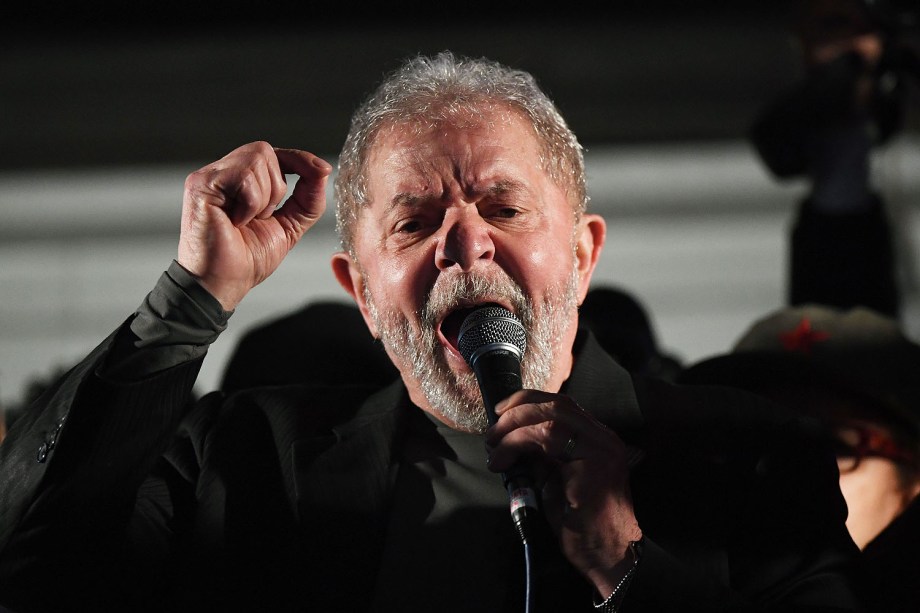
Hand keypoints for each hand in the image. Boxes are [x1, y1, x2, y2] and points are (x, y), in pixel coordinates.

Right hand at [177, 141, 331, 309]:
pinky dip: (251, 203)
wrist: (222, 284)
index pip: (272, 154)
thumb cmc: (246, 260)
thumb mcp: (289, 225)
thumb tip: (322, 168)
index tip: (322, 170)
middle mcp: (223, 173)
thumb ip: (308, 198)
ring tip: (246, 221)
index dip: (298, 159)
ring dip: (264, 198)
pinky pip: (245, 176)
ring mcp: (210, 176)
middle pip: (265, 150)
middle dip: (277, 187)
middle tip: (262, 217)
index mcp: (239, 182)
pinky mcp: (201, 184)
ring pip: (257, 159)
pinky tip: (235, 221)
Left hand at [486, 389, 642, 596]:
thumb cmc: (579, 524)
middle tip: (493, 431)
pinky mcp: (595, 462)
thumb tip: (509, 440)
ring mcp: (602, 448)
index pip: (562, 405)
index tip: (501, 411)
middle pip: (556, 404)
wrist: (605, 554)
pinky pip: (549, 438)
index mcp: (596, 439)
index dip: (528, 401)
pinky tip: (504, 460)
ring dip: (514, 429)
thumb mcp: (553, 479)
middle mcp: (603, 438)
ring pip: (551, 417)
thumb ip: (539, 456)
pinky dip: (518, 444)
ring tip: (495, 448)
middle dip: (517, 411)